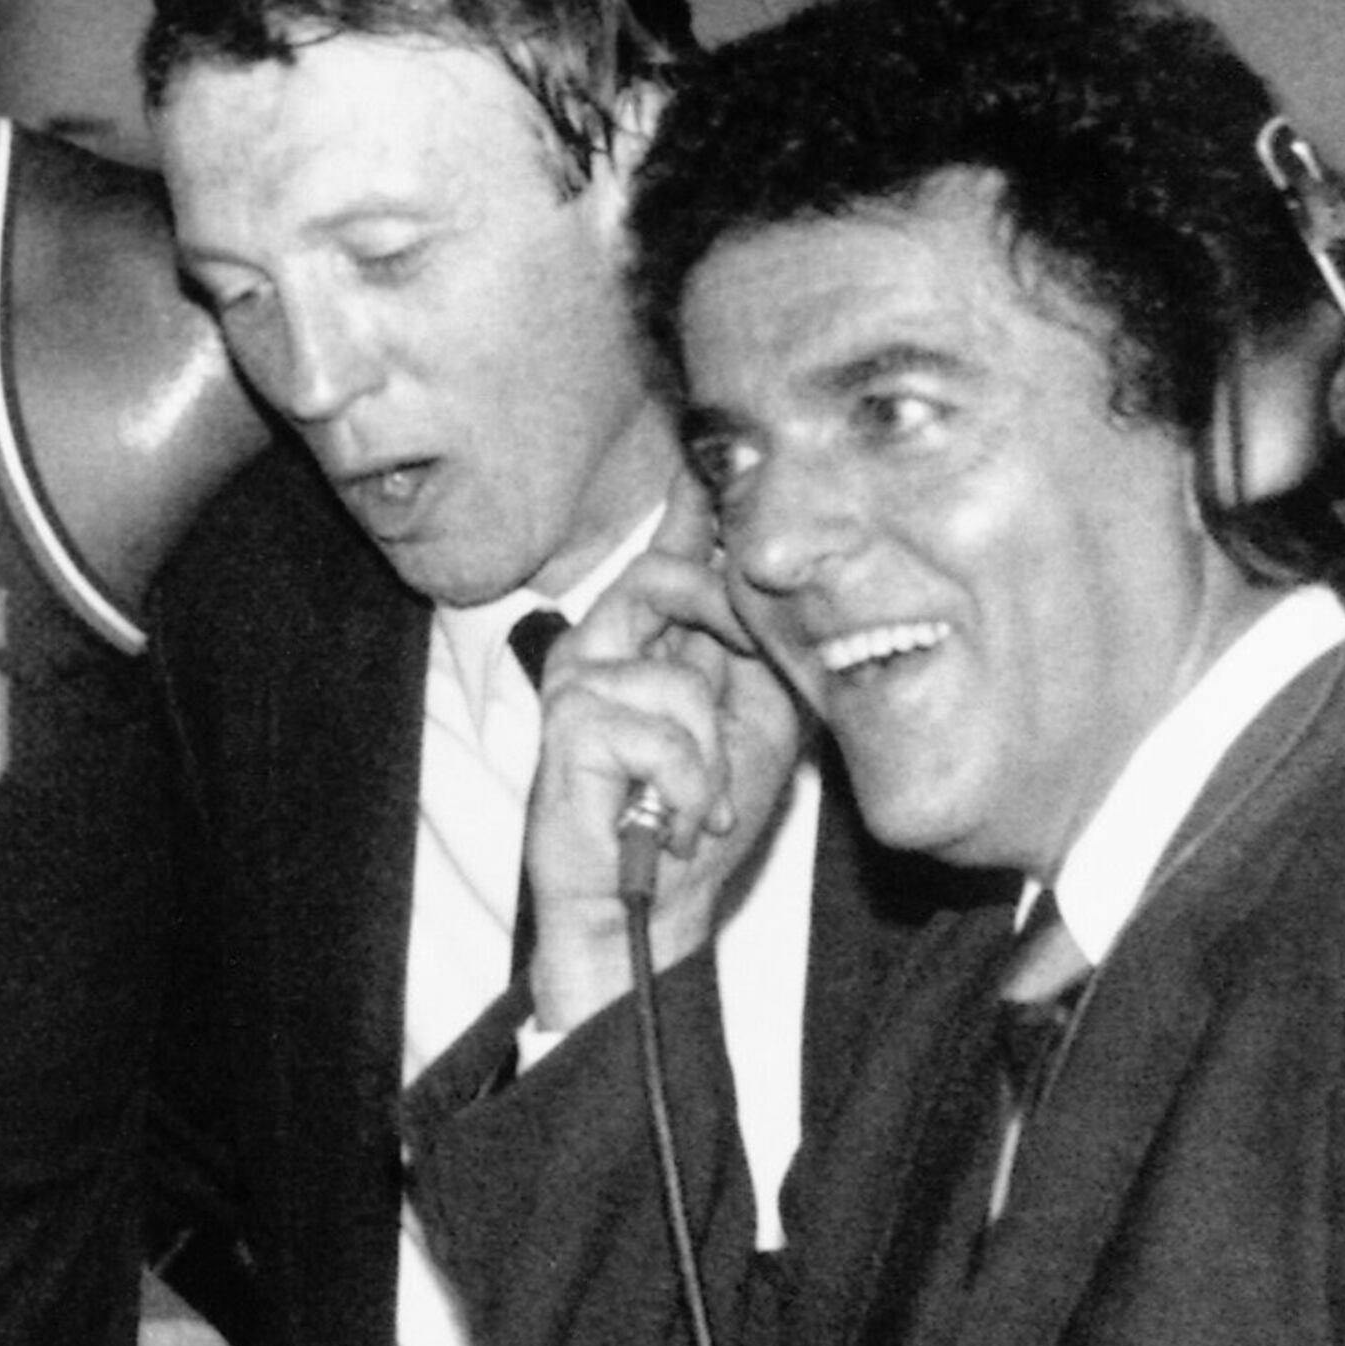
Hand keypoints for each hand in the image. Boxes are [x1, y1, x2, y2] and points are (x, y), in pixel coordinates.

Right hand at [523, 472, 806, 1032]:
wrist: (649, 900)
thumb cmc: (696, 816)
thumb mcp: (759, 723)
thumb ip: (763, 653)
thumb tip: (775, 583)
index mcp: (653, 640)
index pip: (671, 549)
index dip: (688, 500)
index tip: (705, 445)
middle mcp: (606, 644)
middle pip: (669, 576)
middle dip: (727, 626)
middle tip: (740, 698)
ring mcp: (581, 680)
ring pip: (679, 674)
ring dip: (709, 755)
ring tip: (694, 799)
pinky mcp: (568, 723)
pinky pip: (664, 729)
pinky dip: (688, 785)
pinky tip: (672, 813)